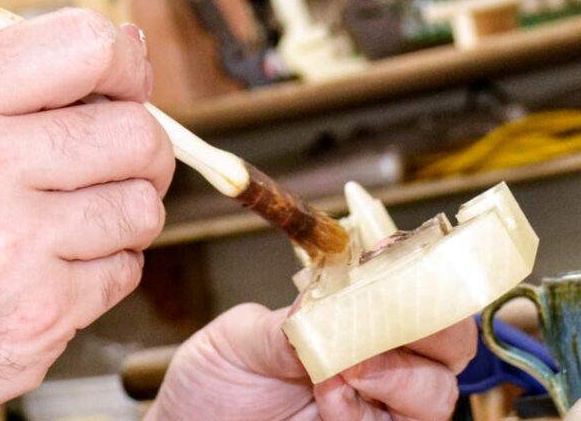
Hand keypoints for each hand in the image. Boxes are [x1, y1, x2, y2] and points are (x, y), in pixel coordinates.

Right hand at [0, 8, 174, 417]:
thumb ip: (20, 76)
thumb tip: (128, 46)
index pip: (84, 44)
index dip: (124, 62)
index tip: (123, 84)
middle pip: (134, 131)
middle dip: (143, 146)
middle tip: (114, 161)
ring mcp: (10, 246)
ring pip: (142, 205)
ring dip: (127, 211)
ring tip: (80, 218)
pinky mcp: (38, 315)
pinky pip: (125, 271)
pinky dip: (108, 267)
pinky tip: (59, 265)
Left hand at [147, 302, 476, 420]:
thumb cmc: (219, 382)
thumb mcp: (241, 338)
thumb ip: (289, 325)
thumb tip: (328, 306)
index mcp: (353, 312)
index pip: (416, 285)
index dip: (416, 273)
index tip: (391, 264)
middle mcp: (381, 358)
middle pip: (450, 341)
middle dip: (424, 327)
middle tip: (370, 329)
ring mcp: (382, 407)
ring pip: (436, 393)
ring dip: (391, 375)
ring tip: (332, 372)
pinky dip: (366, 415)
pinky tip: (328, 403)